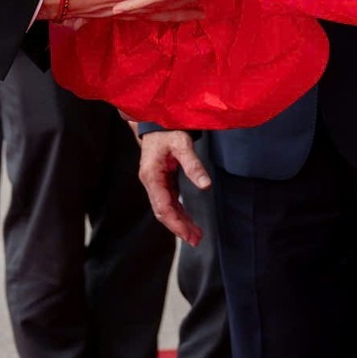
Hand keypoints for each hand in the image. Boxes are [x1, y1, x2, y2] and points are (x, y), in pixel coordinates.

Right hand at [138, 129, 210, 244]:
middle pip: (163, 211)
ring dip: (179, 222)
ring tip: (195, 234)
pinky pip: (168, 200)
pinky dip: (178, 211)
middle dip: (179, 227)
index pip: (163, 207)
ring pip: (165, 208)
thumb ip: (193, 164)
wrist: (156, 118)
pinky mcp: (160, 180)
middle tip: (196, 239)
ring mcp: (154, 182)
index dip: (176, 223)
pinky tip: (188, 219)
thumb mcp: (182, 143)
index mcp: (152, 176)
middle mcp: (150, 182)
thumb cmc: (168, 129)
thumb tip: (206, 185)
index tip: (189, 235)